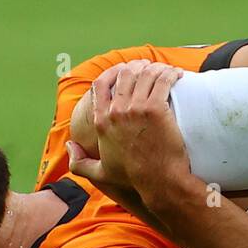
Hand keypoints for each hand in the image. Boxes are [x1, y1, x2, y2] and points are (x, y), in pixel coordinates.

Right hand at [65, 60, 189, 207]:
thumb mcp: (100, 173)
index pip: (100, 85)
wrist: (159, 181)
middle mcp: (116, 112)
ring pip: (144, 74)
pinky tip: (177, 74)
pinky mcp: (156, 109)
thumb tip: (70, 146)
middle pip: (124, 74)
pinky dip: (170, 74)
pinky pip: (162, 80)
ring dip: (156, 68)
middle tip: (149, 68)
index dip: (112, 72)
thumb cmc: (133, 177)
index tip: (124, 70)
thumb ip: (79, 162)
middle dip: (137, 66)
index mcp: (101, 121)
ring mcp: (136, 109)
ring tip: (166, 71)